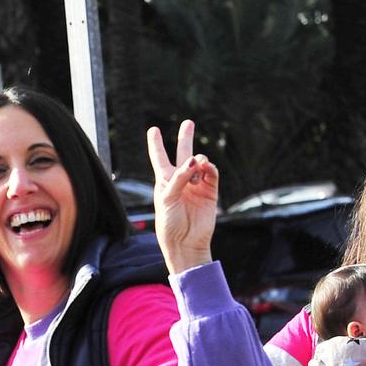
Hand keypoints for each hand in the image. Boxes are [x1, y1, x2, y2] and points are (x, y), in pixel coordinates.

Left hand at [148, 119, 218, 273]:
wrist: (185, 243)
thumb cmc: (169, 223)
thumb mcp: (167, 199)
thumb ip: (179, 178)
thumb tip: (195, 161)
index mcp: (164, 181)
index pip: (159, 158)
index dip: (156, 144)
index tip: (153, 129)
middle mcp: (181, 180)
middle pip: (183, 153)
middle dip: (186, 138)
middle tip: (188, 122)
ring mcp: (196, 185)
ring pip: (199, 162)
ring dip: (198, 161)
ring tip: (195, 170)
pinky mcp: (210, 192)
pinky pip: (211, 173)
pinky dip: (209, 168)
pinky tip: (206, 168)